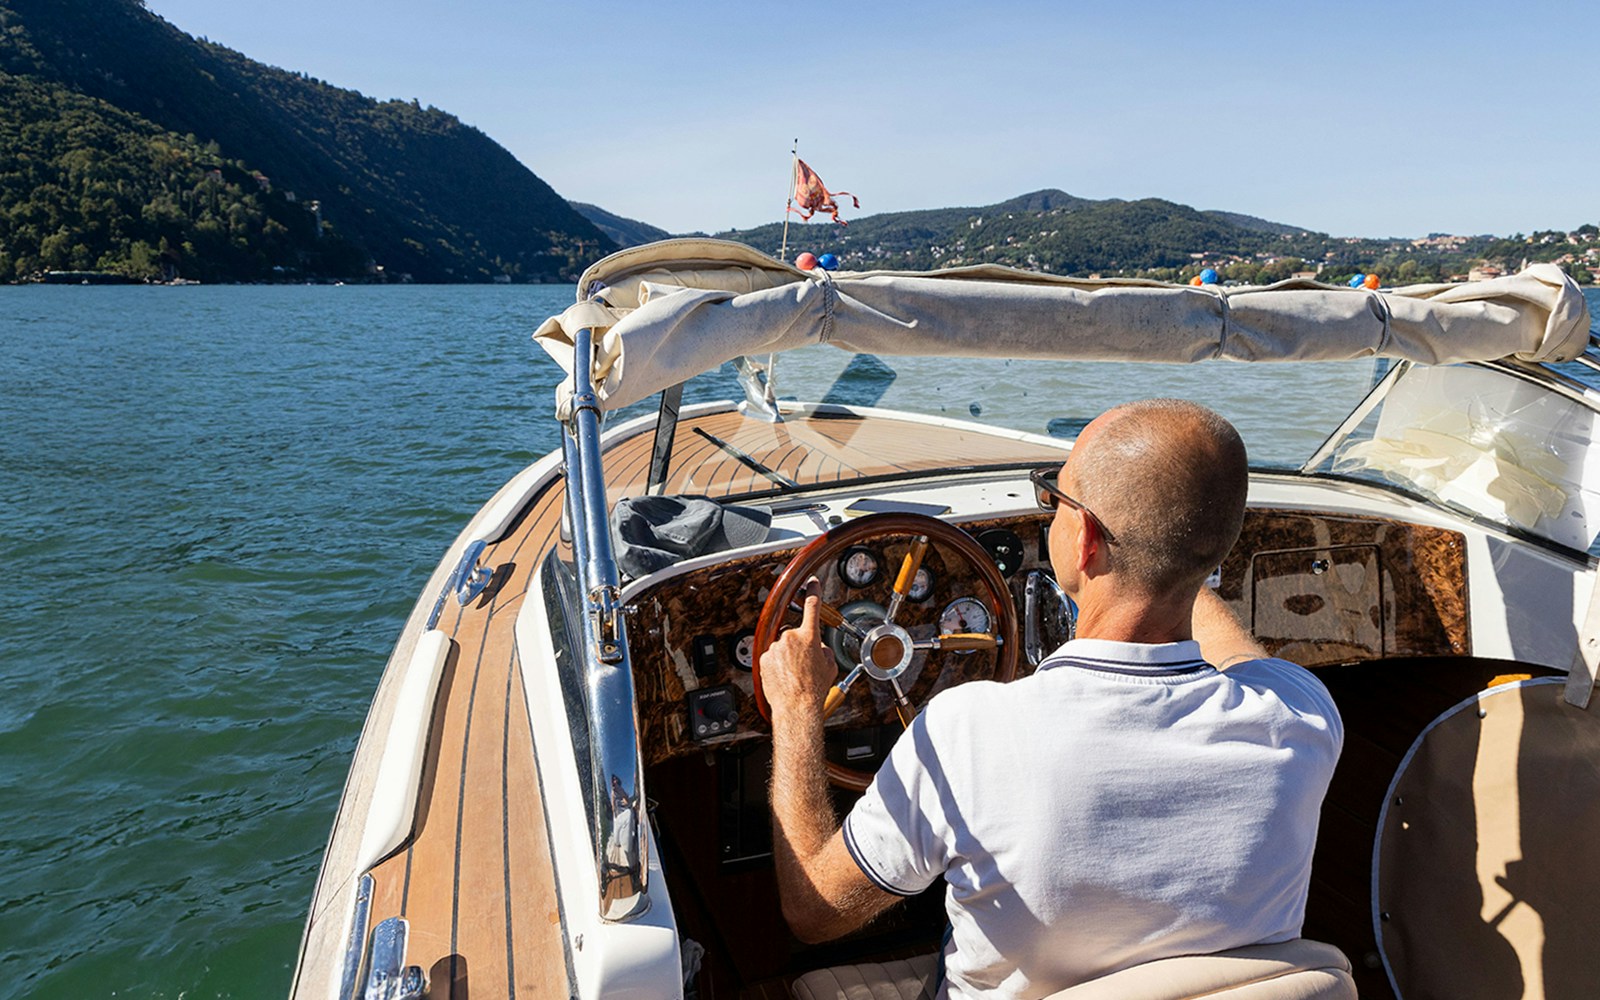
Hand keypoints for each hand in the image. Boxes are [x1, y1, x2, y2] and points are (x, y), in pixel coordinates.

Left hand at [760, 588, 837, 722]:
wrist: (796, 706)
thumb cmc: (813, 689)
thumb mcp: (829, 666)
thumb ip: (824, 649)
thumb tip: (819, 647)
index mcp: (809, 637)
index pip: (812, 607)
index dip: (813, 592)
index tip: (812, 583)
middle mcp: (790, 639)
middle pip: (794, 634)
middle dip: (799, 645)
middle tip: (803, 663)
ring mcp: (775, 648)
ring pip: (782, 646)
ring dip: (787, 656)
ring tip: (793, 674)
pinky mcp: (764, 658)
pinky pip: (772, 656)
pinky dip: (777, 664)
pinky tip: (784, 676)